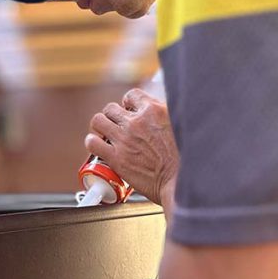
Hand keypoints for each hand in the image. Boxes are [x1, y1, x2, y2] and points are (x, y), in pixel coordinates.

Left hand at [85, 88, 178, 205]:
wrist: (181, 182)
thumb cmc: (185, 159)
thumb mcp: (180, 125)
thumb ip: (167, 116)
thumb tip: (160, 113)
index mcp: (154, 111)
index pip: (132, 96)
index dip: (128, 104)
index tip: (129, 111)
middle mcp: (137, 122)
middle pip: (111, 108)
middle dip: (113, 116)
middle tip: (117, 126)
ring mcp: (124, 139)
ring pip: (98, 121)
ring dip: (100, 127)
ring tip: (104, 134)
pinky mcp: (116, 158)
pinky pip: (93, 143)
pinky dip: (92, 143)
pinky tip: (97, 146)